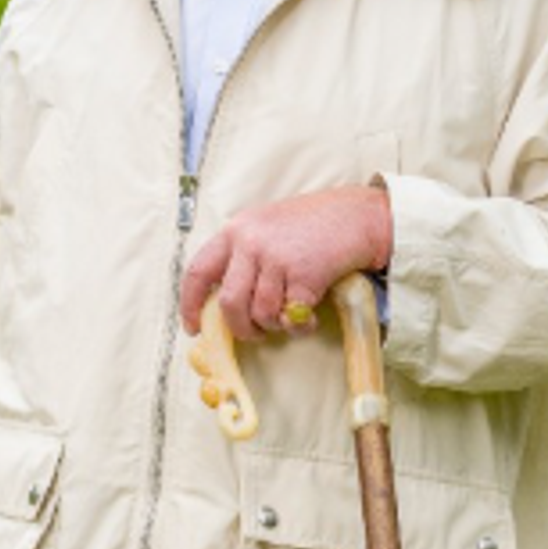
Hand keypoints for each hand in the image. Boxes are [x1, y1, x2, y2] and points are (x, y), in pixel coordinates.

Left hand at [179, 185, 391, 341]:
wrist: (357, 215)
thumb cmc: (314, 223)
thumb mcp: (266, 227)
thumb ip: (243, 256)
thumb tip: (226, 303)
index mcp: (236, 230)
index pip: (198, 272)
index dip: (190, 304)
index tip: (194, 326)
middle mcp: (250, 242)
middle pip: (229, 303)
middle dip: (241, 328)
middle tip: (254, 333)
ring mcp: (276, 258)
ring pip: (261, 314)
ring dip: (275, 326)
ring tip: (289, 317)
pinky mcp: (303, 274)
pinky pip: (291, 317)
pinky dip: (300, 326)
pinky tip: (310, 317)